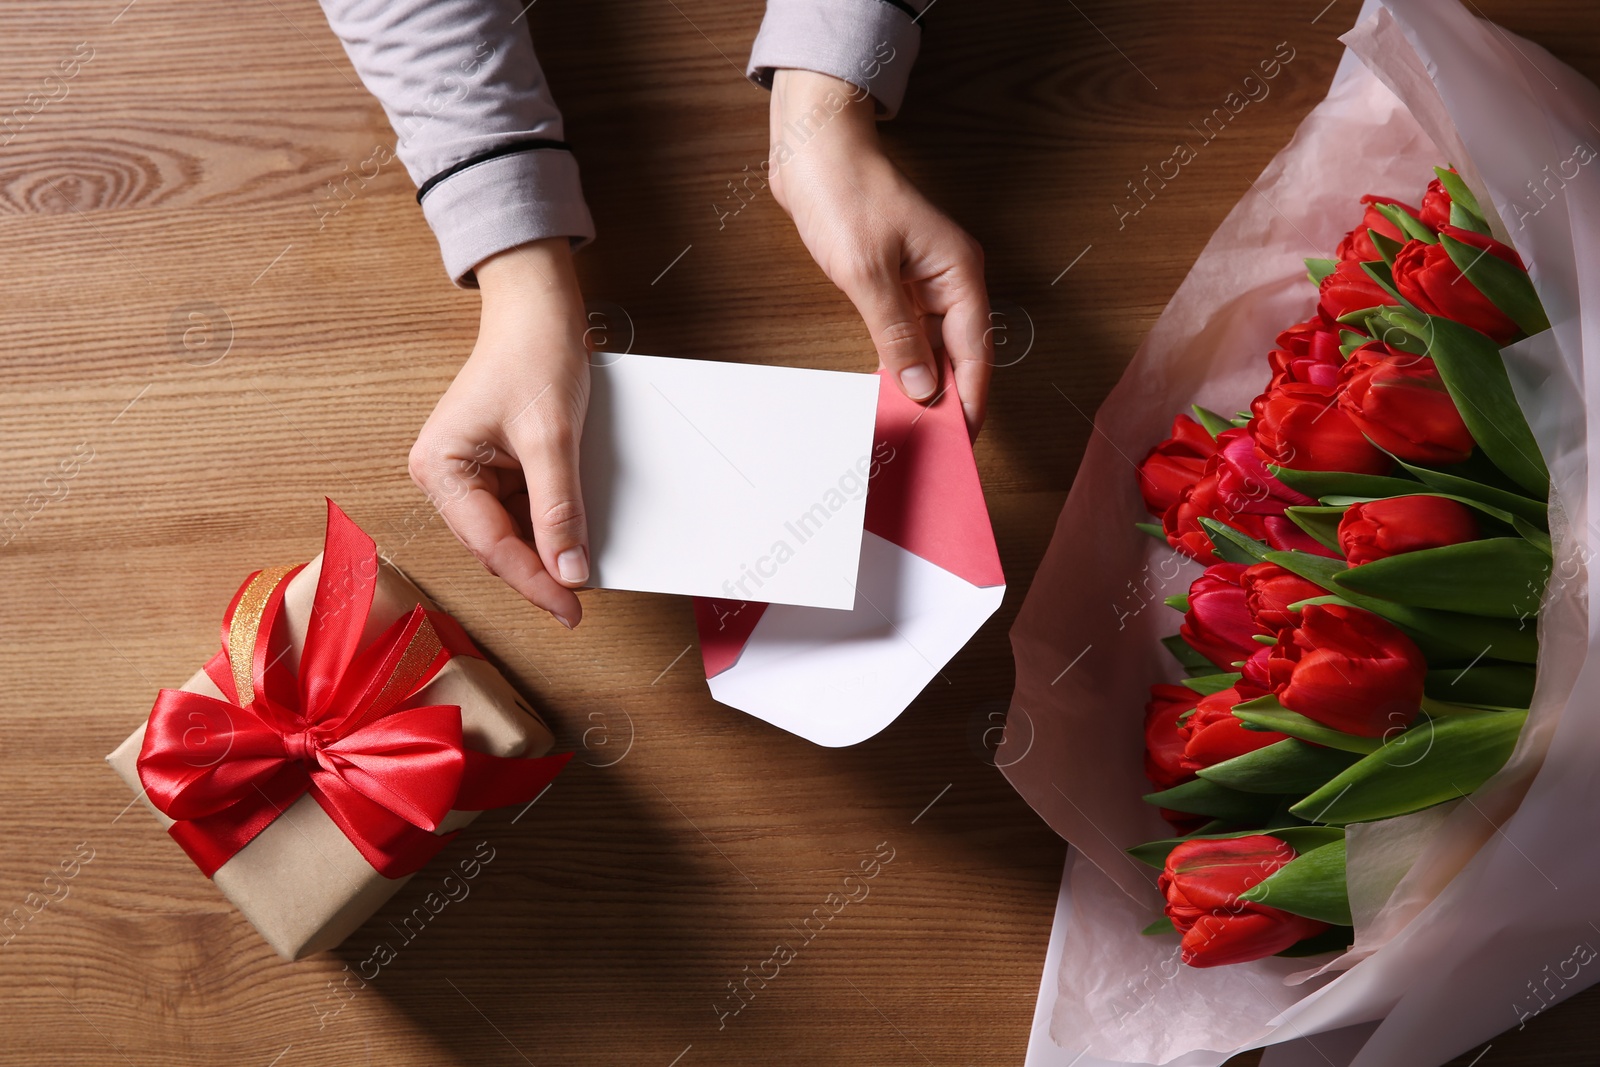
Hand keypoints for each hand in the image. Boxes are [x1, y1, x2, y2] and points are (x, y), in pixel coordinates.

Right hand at [408, 237, 591, 627]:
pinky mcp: (495, 470)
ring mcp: (469, 475)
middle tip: (579, 601)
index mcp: (440, 468)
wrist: (540, 313)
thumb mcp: (552, 439)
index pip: (490, 545)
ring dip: (546, 548)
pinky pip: (523, 512)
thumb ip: (559, 508)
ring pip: (512, 534)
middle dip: (539, 569)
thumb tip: (569, 569)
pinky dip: (549, 524)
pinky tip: (574, 533)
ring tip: (583, 565)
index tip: (570, 606)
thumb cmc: (533, 357)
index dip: (534, 581)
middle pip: (497, 546)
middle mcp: (446, 476)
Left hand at [767, 69, 991, 434]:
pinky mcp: (897, 282)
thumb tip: (923, 387)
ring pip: (934, 348)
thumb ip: (896, 334)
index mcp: (958, 273)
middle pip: (960, 355)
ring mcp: (924, 281)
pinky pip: (910, 334)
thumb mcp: (867, 271)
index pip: (976, 353)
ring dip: (924, 385)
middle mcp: (950, 280)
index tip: (960, 443)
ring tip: (912, 429)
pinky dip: (904, 363)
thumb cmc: (843, 194)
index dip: (969, 401)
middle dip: (948, 401)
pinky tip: (892, 391)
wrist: (813, 150)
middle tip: (932, 447)